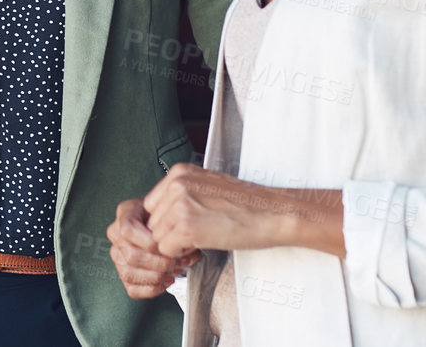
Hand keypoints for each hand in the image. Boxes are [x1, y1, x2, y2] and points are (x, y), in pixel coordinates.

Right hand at [107, 197, 196, 298]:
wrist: (164, 223)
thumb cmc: (167, 216)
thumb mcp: (169, 209)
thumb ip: (172, 222)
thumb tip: (183, 245)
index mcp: (125, 214)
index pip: (127, 231)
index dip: (149, 242)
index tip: (168, 245)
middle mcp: (116, 235)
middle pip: (130, 256)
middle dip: (159, 263)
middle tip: (178, 261)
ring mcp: (117, 256)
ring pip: (130, 274)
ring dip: (157, 277)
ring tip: (175, 271)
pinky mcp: (123, 274)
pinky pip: (133, 289)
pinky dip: (153, 288)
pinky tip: (167, 280)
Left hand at [142, 163, 289, 258]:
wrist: (273, 213)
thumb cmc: (247, 203)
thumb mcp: (207, 185)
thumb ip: (182, 193)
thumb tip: (163, 213)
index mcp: (179, 172)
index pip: (152, 203)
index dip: (166, 220)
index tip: (182, 227)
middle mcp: (176, 185)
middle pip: (152, 221)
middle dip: (169, 233)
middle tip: (193, 237)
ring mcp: (179, 205)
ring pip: (157, 237)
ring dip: (175, 245)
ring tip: (200, 241)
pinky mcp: (186, 227)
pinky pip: (167, 249)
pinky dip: (181, 254)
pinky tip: (201, 247)